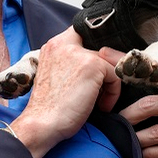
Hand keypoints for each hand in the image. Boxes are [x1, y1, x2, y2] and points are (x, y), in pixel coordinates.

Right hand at [9, 27, 120, 157]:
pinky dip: (113, 93)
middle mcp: (64, 43)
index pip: (83, 32)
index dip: (95, 50)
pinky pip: (115, 75)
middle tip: (99, 91)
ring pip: (109, 62)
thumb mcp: (56, 75)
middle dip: (105, 70)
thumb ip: (72, 62)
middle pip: (101, 48)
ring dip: (109, 84)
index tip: (98, 72)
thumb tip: (99, 60)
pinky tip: (102, 106)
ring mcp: (79, 53)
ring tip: (99, 101)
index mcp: (54, 45)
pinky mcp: (93, 65)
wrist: (42, 124)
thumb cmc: (49, 108)